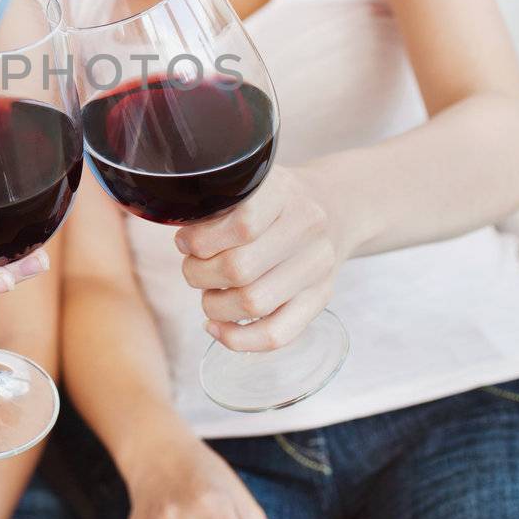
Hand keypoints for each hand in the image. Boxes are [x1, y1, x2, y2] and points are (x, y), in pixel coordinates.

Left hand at [175, 164, 347, 351]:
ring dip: (213, 305)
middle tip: (193, 267)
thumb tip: (181, 240)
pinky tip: (216, 326)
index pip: (241, 224)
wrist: (336, 207)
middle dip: (199, 274)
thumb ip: (217, 203)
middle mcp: (308, 229)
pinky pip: (276, 335)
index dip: (201, 240)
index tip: (185, 241)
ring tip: (208, 291)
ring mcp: (318, 268)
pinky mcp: (320, 299)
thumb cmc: (277, 199)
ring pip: (253, 304)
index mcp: (285, 193)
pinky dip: (236, 338)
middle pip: (239, 268)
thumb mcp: (251, 180)